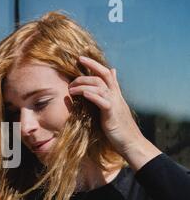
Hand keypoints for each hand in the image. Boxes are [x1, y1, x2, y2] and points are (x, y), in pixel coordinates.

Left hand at [68, 56, 160, 170]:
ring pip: (100, 87)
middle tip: (70, 79)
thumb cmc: (119, 125)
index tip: (80, 58)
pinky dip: (93, 96)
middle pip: (102, 76)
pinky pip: (103, 102)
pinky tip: (84, 94)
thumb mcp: (114, 104)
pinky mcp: (112, 114)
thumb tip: (113, 71)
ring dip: (83, 86)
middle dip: (86, 72)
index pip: (105, 72)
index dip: (93, 64)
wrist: (130, 141)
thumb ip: (111, 89)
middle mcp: (115, 95)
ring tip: (71, 89)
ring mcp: (114, 104)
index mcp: (115, 93)